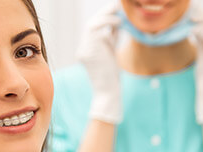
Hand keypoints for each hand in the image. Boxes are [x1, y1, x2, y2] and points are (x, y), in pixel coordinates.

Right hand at [77, 3, 122, 124]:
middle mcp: (83, 48)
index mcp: (88, 48)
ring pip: (92, 25)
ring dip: (106, 16)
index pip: (95, 27)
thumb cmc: (111, 76)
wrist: (107, 92)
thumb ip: (111, 38)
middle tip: (118, 4)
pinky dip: (107, 24)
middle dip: (105, 12)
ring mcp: (83, 50)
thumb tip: (117, 22)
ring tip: (119, 11)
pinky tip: (118, 23)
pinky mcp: (87, 52)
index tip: (116, 9)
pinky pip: (95, 31)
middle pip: (92, 24)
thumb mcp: (112, 53)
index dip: (105, 16)